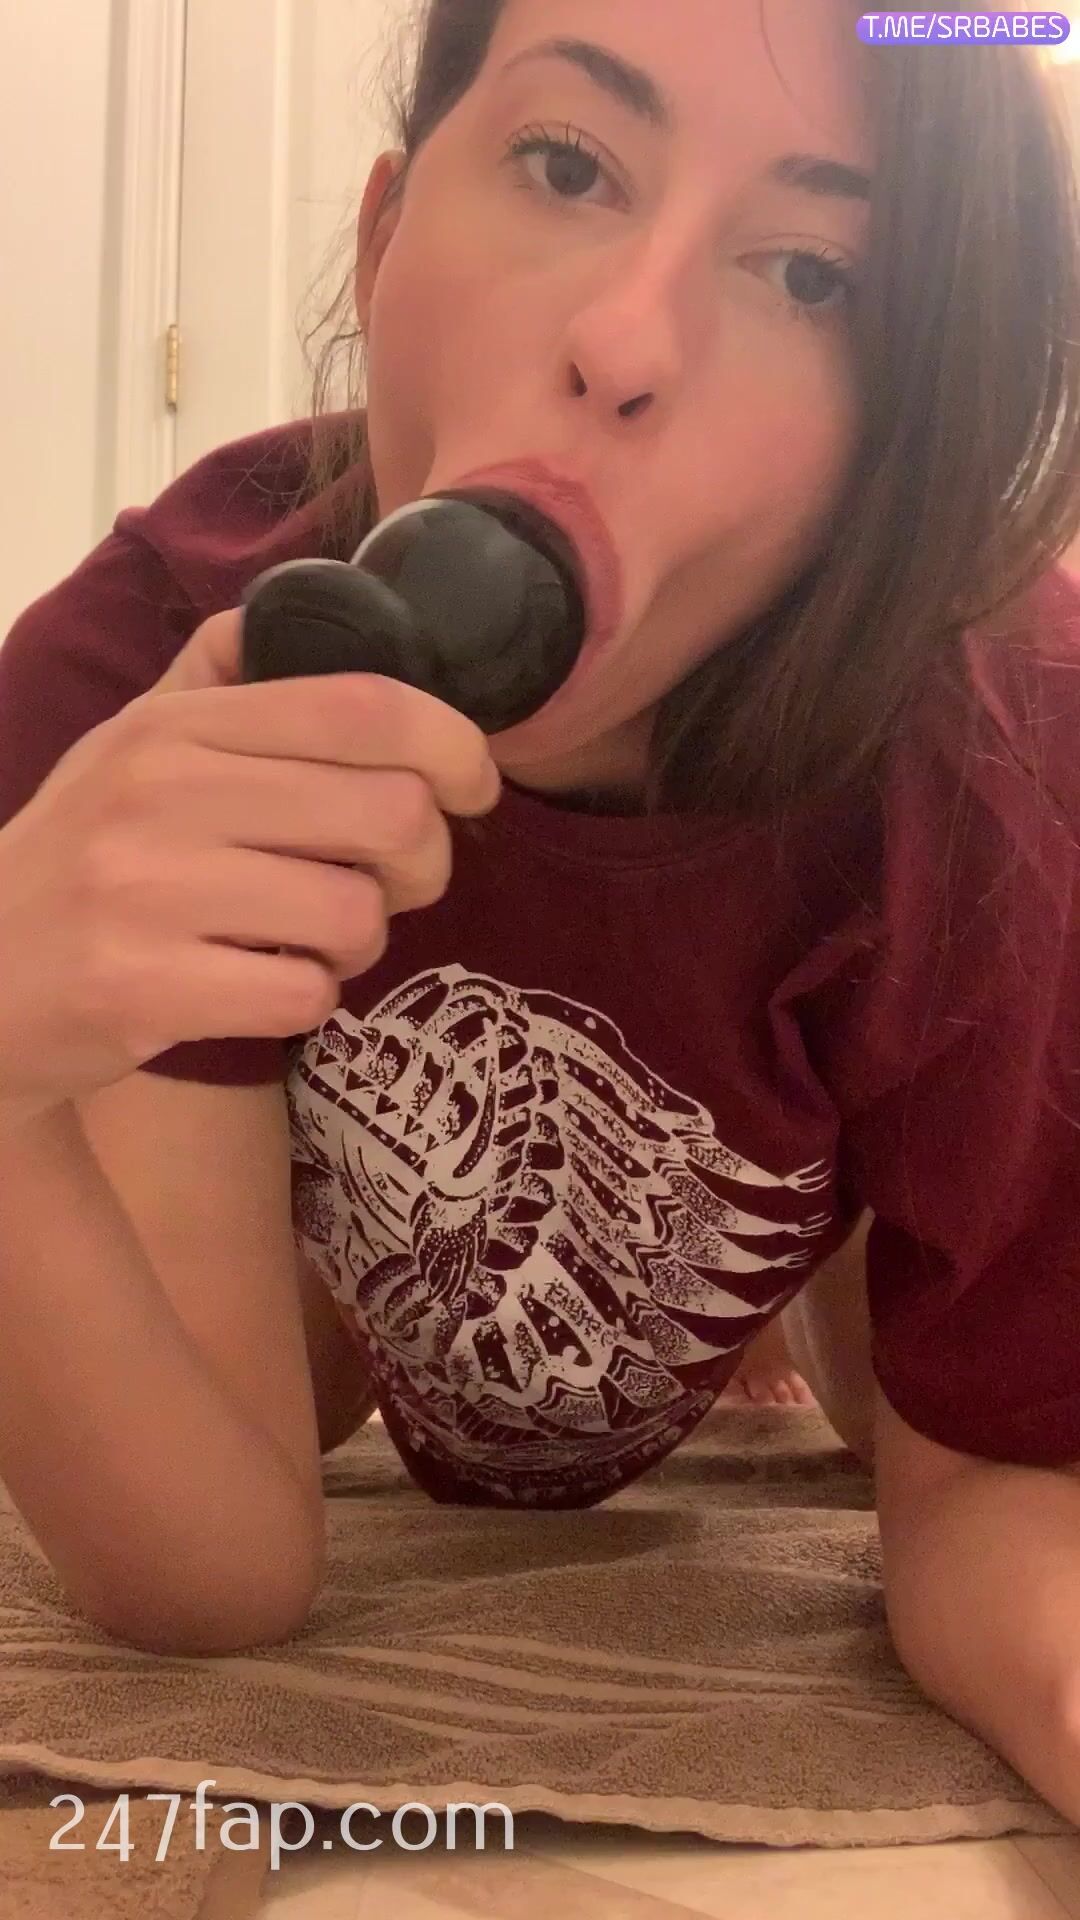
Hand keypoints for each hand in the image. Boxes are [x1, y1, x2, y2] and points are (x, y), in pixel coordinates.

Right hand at [0, 610, 499, 1122]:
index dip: (454, 745)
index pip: (363, 708)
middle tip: (394, 884)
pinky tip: (258, 986)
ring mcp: (147, 893)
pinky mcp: (144, 989)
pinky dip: (305, 1000)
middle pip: (390, 814)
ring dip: (358, 942)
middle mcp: (161, 793)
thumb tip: (316, 594)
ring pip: (356, 915)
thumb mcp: (127, 744)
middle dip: (425, 863)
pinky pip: (304, 995)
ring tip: (307, 939)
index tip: (474, 785)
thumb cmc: (78, 859)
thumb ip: (217, 676)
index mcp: (175, 726)